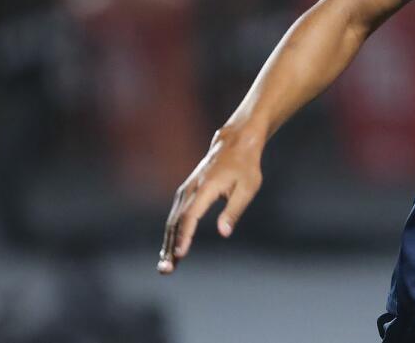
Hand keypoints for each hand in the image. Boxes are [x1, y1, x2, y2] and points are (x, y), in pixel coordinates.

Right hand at [158, 125, 263, 273]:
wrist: (235, 143)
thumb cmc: (245, 166)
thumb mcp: (248, 187)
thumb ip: (234, 210)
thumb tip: (224, 232)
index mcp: (206, 187)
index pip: (190, 216)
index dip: (184, 236)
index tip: (180, 254)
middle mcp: (191, 189)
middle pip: (176, 222)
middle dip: (170, 246)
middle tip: (166, 270)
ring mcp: (186, 190)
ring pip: (173, 220)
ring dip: (168, 243)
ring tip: (166, 266)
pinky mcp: (186, 192)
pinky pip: (176, 216)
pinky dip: (172, 233)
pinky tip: (171, 250)